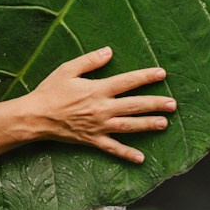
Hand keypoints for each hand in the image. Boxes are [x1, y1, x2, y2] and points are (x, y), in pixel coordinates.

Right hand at [24, 46, 175, 163]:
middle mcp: (102, 108)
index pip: (127, 82)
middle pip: (134, 105)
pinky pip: (113, 148)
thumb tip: (109, 51)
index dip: (146, 77)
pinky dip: (127, 154)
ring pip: (129, 126)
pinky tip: (141, 158)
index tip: (161, 74)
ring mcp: (99, 126)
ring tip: (164, 123)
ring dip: (147, 125)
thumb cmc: (50, 91)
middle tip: (172, 104)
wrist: (36, 117)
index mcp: (98, 89)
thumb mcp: (68, 69)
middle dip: (155, 104)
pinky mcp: (92, 140)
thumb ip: (90, 60)